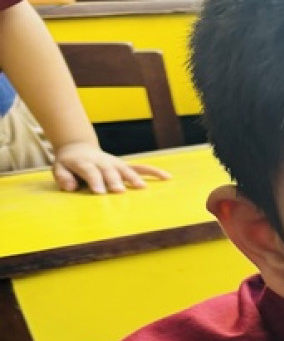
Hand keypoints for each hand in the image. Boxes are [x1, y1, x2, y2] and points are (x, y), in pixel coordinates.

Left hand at [52, 142, 170, 193]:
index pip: (90, 171)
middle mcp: (102, 161)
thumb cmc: (69, 164)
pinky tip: (167, 177)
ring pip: (125, 169)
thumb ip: (62, 177)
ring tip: (142, 188)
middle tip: (120, 191)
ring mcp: (115, 163)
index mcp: (84, 162)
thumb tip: (70, 187)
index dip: (95, 180)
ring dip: (134, 178)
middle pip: (109, 171)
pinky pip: (141, 168)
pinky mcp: (124, 166)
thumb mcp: (58, 168)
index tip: (100, 192)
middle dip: (115, 181)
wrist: (78, 147)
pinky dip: (154, 172)